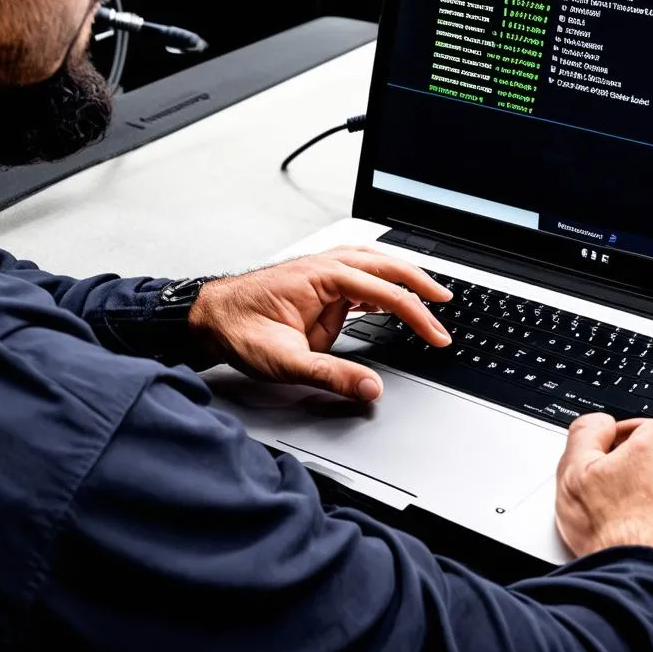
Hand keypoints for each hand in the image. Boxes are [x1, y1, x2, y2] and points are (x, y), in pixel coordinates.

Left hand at [188, 246, 452, 401]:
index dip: (416, 315)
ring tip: (429, 292)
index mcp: (321, 276)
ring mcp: (321, 271)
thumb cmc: (236, 328)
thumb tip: (369, 388)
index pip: (383, 292)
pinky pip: (358, 275)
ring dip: (403, 276)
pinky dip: (381, 283)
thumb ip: (330, 375)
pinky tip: (391, 297)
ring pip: (374, 263)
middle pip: (385, 265)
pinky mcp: (316, 282)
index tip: (437, 335)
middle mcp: (324, 266)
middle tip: (446, 303)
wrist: (206, 317)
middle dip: (419, 284)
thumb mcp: (284, 361)